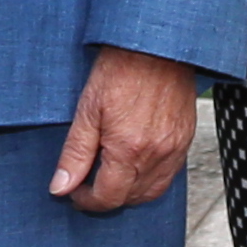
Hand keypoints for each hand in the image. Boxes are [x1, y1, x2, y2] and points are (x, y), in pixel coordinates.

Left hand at [50, 46, 200, 210]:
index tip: (75, 192)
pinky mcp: (185, 139)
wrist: (156, 45)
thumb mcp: (87, 111)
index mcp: (129, 150)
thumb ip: (75, 154)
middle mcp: (156, 155)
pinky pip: (169, 175)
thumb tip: (60, 187)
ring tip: (111, 177)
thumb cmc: (120, 70)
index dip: (87, 201)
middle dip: (107, 198)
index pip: (108, 198)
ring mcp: (175, 149)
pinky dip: (150, 179)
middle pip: (131, 199)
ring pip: (152, 191)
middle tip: (88, 184)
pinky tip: (135, 165)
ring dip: (130, 193)